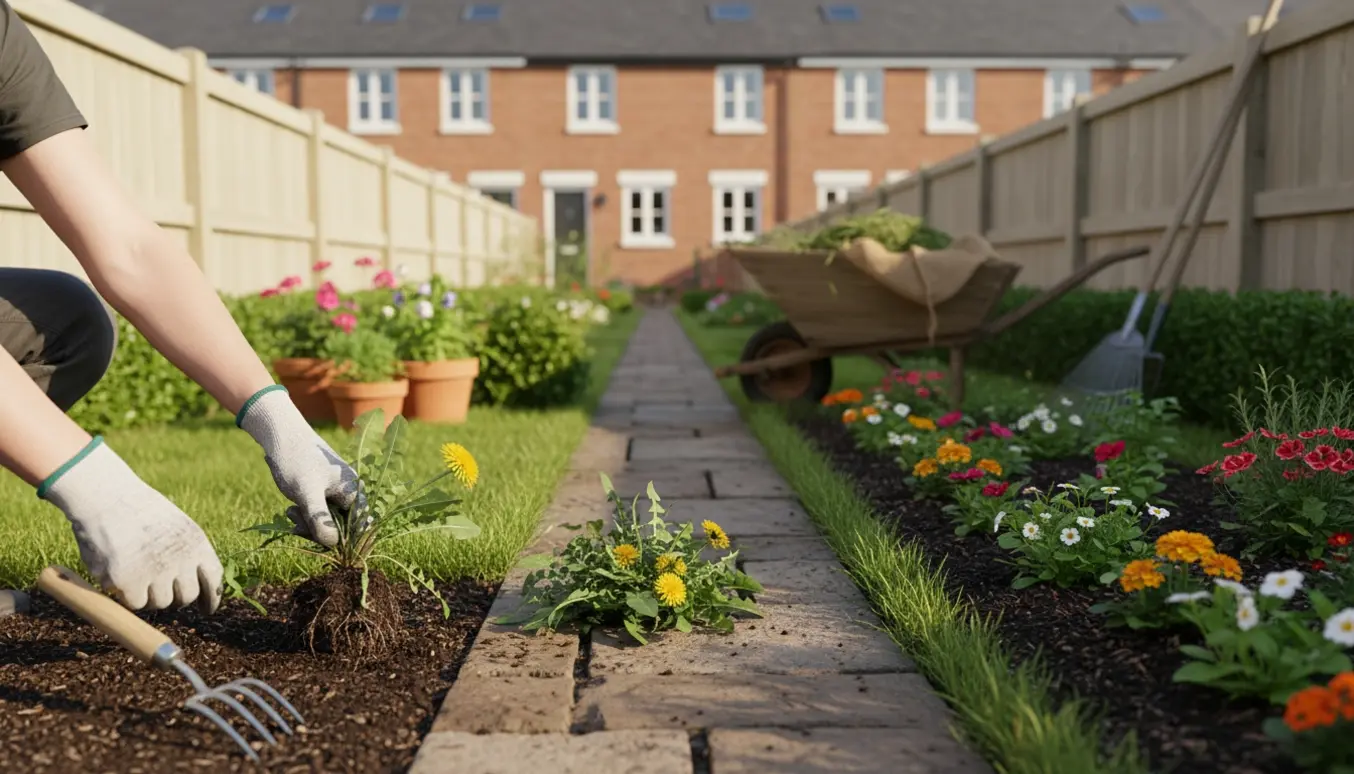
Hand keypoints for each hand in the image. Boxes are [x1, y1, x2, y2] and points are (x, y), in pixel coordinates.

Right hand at [39, 439, 223, 612]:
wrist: (106, 496)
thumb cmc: (138, 510)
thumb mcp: (176, 525)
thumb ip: (187, 554)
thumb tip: (197, 589)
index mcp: (197, 544)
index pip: (214, 580)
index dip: (211, 598)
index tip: (207, 610)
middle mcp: (181, 560)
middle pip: (186, 597)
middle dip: (175, 597)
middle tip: (158, 587)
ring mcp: (155, 572)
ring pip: (159, 603)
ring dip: (148, 595)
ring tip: (134, 571)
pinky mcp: (128, 582)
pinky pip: (135, 603)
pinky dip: (127, 595)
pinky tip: (118, 574)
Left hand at [238, 386, 358, 547]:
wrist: (280, 435)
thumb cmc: (296, 459)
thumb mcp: (306, 491)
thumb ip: (320, 518)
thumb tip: (333, 544)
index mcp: (355, 491)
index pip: (359, 528)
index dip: (340, 538)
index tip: (316, 538)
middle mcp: (351, 493)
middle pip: (343, 528)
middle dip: (318, 530)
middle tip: (295, 524)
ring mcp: (337, 494)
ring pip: (329, 523)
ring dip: (309, 524)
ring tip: (290, 513)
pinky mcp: (324, 494)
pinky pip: (320, 515)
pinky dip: (306, 517)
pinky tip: (292, 511)